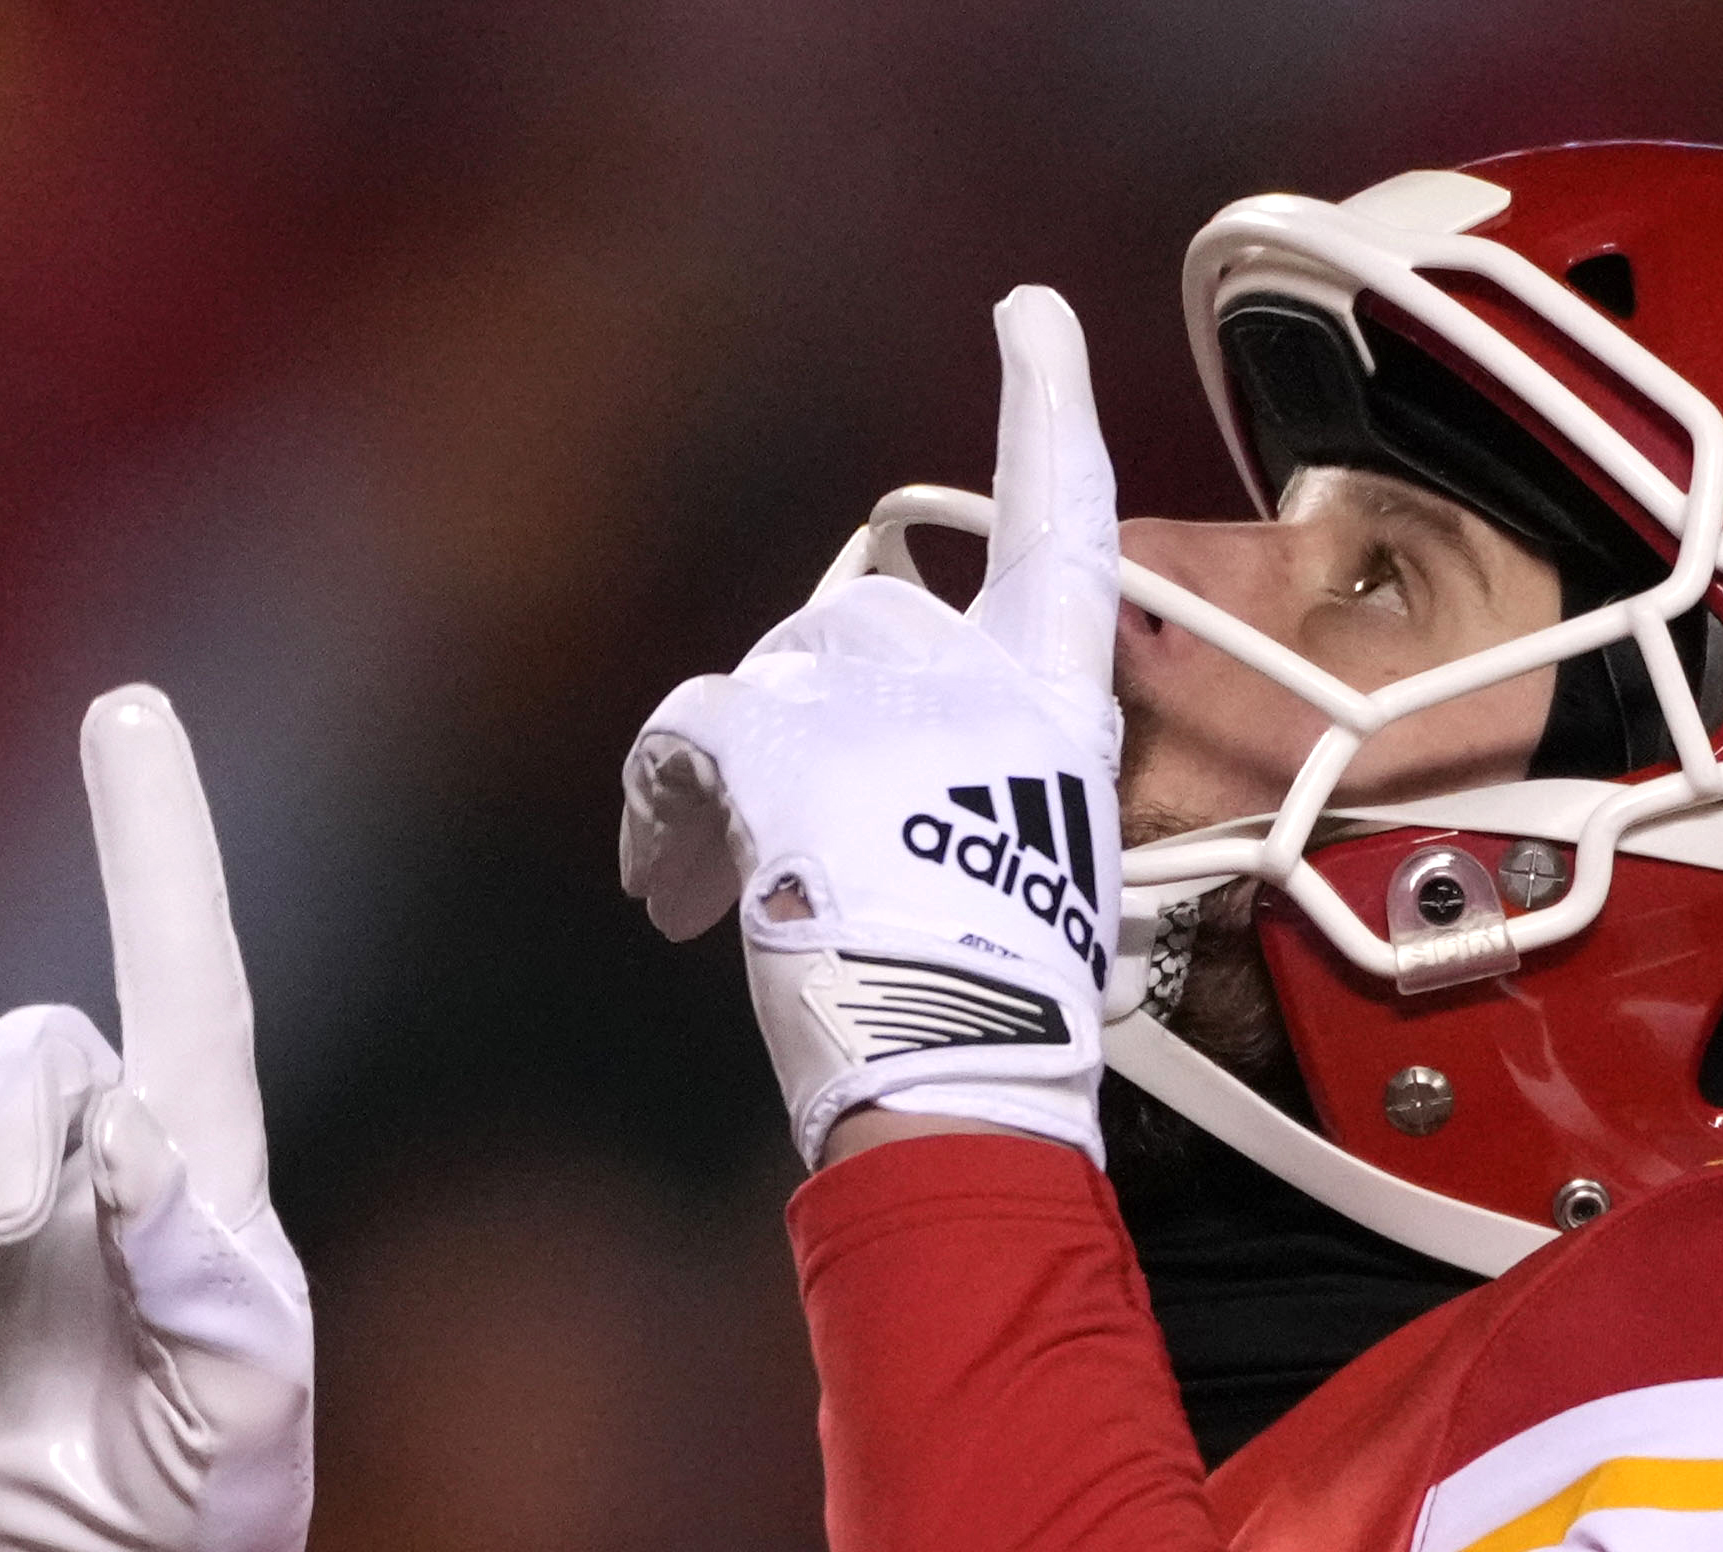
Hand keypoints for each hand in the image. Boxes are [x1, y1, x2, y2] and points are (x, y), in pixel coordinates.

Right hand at [0, 690, 310, 1551]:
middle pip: (36, 1044)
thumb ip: (199, 1259)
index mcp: (196, 1167)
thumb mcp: (254, 1379)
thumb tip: (122, 1142)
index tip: (128, 710)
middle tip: (13, 1217)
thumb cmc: (225, 1480)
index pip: (185, 979)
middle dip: (19, 1108)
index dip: (158, 849)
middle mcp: (77, 1159)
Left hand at [622, 287, 1120, 1169]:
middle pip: (860, 628)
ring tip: (720, 901)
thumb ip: (990, 779)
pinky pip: (681, 740)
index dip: (1048, 412)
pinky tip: (659, 887)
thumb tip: (897, 788)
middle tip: (795, 850)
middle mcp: (973, 666)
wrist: (951, 1065)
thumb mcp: (1044, 865)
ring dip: (734, 789)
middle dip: (815, 732)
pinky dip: (659, 811)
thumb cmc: (1001, 1003)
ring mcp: (871, 692)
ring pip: (766, 690)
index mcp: (1060, 695)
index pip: (1063, 526)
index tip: (1029, 314)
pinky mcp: (774, 735)